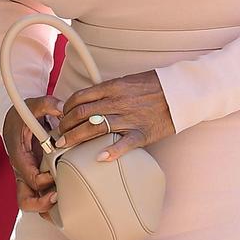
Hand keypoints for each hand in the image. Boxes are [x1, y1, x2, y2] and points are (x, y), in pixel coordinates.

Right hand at [2, 96, 62, 215]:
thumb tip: (62, 109)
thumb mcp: (32, 104)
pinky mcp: (37, 176)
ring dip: (47, 207)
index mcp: (19, 156)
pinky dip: (51, 202)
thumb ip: (46, 104)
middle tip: (59, 196)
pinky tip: (69, 199)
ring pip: (34, 202)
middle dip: (42, 203)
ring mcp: (29, 176)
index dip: (43, 180)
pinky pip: (41, 196)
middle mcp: (23, 171)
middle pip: (26, 200)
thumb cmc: (23, 114)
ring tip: (66, 203)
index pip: (29, 177)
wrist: (16, 119)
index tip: (55, 174)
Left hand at [56, 70, 175, 161]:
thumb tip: (90, 99)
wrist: (181, 92)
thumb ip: (109, 90)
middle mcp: (117, 102)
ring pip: (94, 128)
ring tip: (65, 146)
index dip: (65, 109)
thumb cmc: (155, 86)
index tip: (61, 117)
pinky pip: (124, 144)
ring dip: (75, 138)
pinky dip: (110, 152)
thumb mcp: (128, 81)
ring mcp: (129, 118)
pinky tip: (98, 158)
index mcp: (113, 87)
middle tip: (58, 134)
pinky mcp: (142, 133)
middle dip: (65, 126)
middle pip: (81, 114)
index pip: (79, 97)